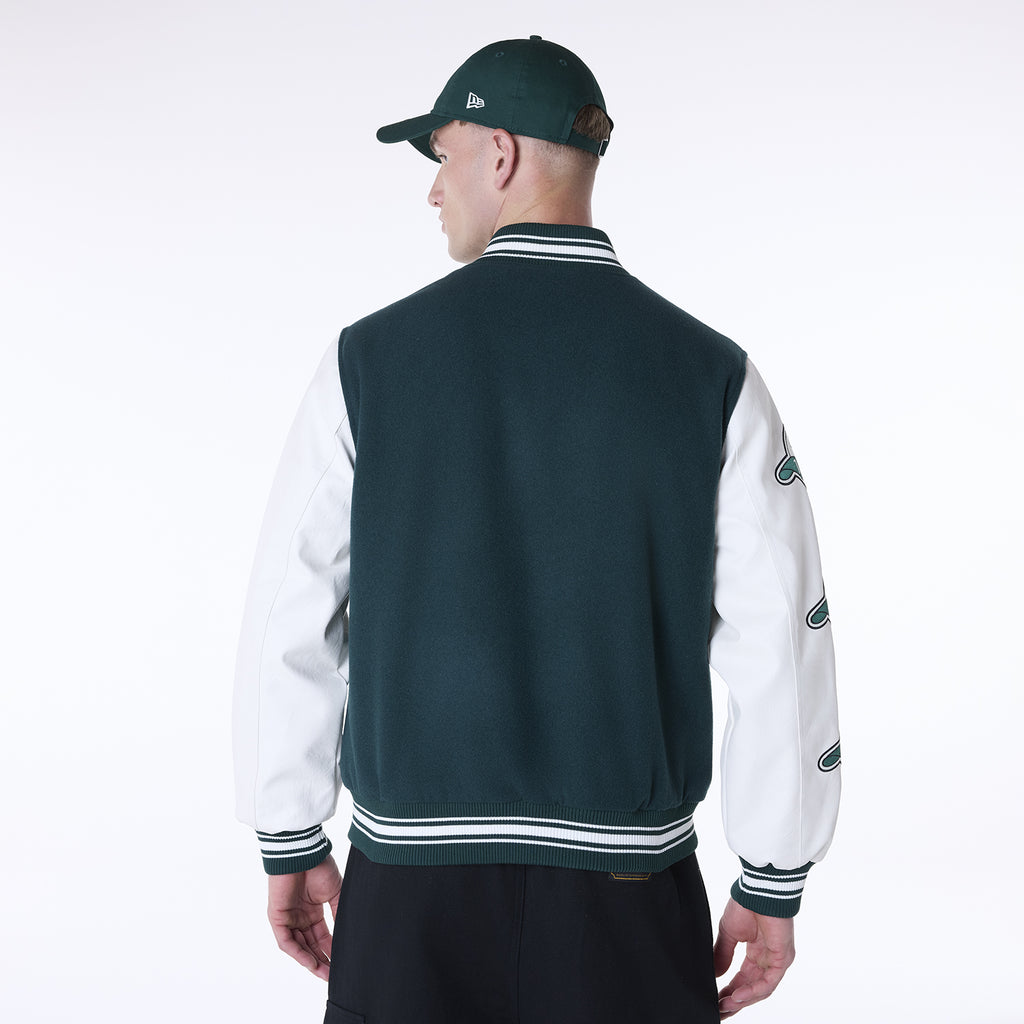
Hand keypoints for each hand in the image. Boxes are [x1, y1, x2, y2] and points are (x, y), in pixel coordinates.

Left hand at [267, 854, 342, 979]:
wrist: (303, 852)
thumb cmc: (319, 866)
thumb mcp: (336, 892)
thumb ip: (340, 913)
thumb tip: (350, 934)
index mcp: (313, 910)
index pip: (322, 936)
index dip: (332, 950)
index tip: (343, 963)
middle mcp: (300, 917)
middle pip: (311, 945)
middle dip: (323, 961)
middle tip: (334, 975)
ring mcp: (288, 918)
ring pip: (299, 947)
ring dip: (311, 961)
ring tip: (325, 974)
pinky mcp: (277, 918)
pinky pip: (287, 942)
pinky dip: (299, 953)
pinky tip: (310, 963)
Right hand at [713, 897, 795, 1018]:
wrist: (759, 890)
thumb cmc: (746, 904)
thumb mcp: (728, 932)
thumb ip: (723, 953)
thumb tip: (715, 974)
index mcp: (757, 953)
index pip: (743, 979)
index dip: (729, 991)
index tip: (715, 1001)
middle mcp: (768, 960)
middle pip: (752, 989)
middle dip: (735, 1002)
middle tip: (719, 1011)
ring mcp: (777, 961)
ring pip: (761, 989)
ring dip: (742, 1000)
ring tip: (725, 1006)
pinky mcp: (782, 959)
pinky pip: (769, 982)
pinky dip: (753, 991)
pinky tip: (738, 995)